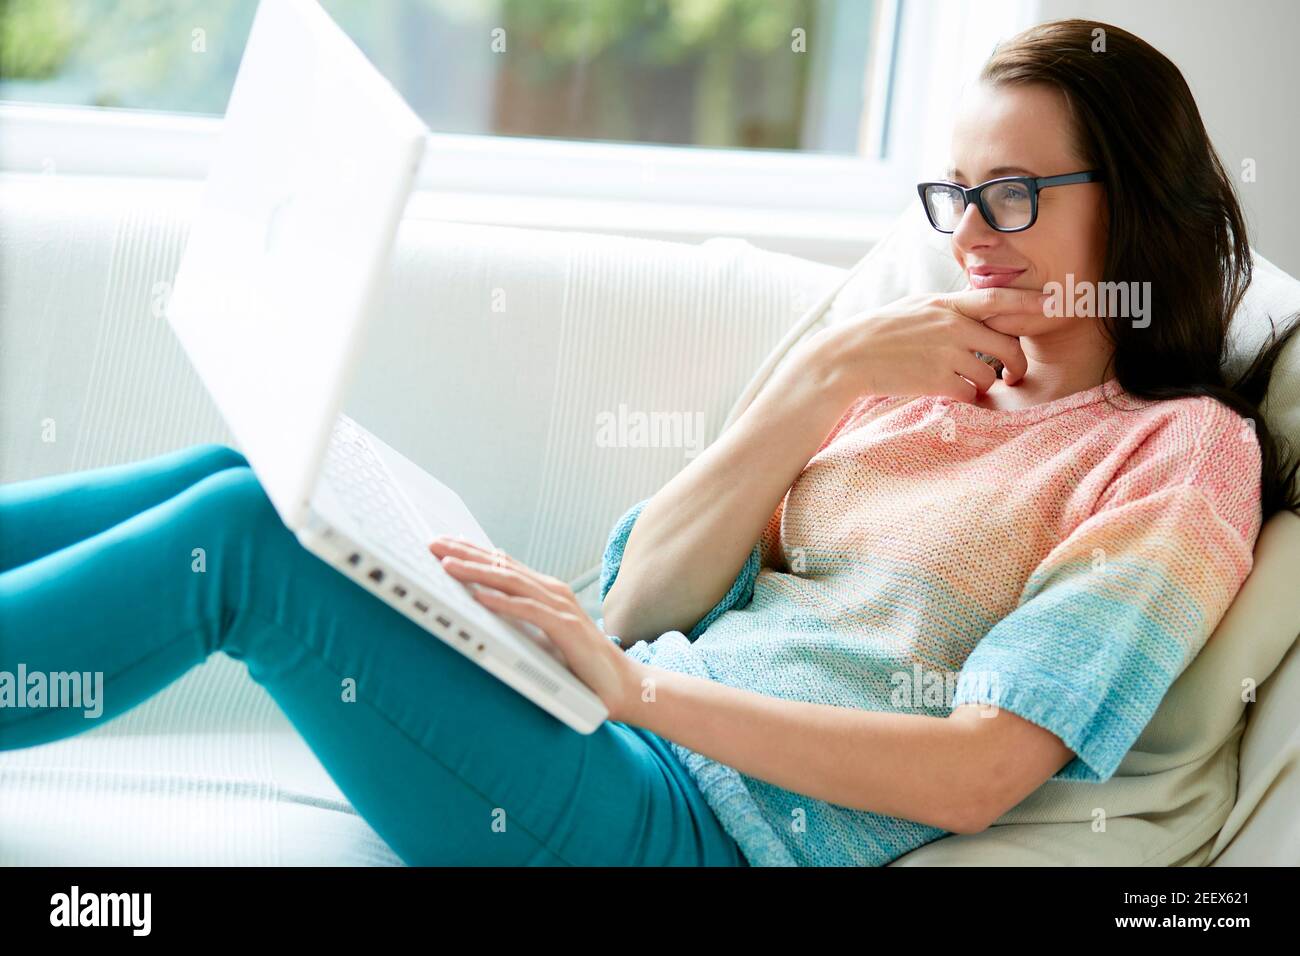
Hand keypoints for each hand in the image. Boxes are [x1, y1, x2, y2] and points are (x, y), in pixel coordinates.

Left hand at [427, 535, 640, 721]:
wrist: (621, 685)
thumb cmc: (580, 664)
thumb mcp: (541, 636)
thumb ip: (519, 620)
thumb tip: (484, 609)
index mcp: (544, 592)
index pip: (502, 565)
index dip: (471, 552)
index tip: (443, 544)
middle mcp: (552, 592)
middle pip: (502, 567)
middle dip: (466, 553)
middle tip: (434, 544)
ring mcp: (561, 607)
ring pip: (511, 583)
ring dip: (477, 573)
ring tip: (448, 565)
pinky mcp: (566, 627)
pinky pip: (528, 611)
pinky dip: (502, 603)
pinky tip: (480, 597)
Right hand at [803, 287, 1046, 403]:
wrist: (847, 358)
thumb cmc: (877, 332)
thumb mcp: (914, 307)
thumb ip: (947, 309)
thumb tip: (974, 309)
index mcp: (946, 304)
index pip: (998, 300)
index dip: (1031, 302)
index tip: (1056, 304)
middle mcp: (951, 327)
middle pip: (1007, 345)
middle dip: (1015, 364)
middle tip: (1011, 375)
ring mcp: (945, 354)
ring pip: (990, 375)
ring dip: (985, 385)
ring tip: (968, 386)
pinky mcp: (936, 381)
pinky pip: (970, 394)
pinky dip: (967, 398)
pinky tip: (955, 396)